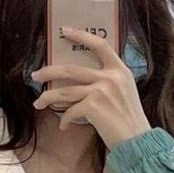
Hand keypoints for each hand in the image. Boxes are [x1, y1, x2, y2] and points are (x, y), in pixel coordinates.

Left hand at [30, 26, 152, 149]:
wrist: (137, 141)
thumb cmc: (129, 121)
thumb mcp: (125, 92)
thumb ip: (109, 82)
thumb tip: (80, 83)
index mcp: (120, 70)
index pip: (100, 45)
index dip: (81, 36)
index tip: (65, 31)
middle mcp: (110, 77)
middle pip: (71, 69)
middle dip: (48, 72)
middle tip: (36, 75)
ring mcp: (101, 91)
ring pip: (65, 91)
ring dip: (48, 97)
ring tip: (38, 103)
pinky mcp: (94, 107)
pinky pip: (70, 111)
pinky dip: (65, 120)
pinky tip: (64, 126)